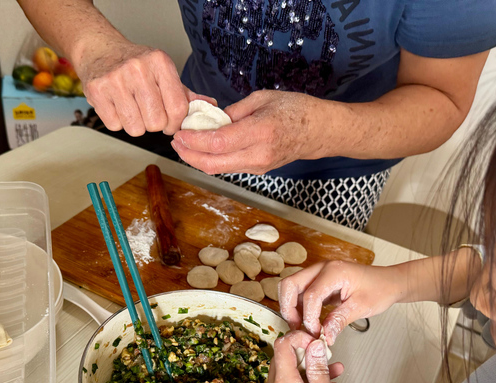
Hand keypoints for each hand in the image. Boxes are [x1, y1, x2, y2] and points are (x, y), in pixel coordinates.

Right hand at [77, 42, 213, 135]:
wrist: (99, 50)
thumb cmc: (135, 64)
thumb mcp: (163, 72)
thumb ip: (185, 93)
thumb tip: (210, 106)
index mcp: (160, 62)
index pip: (178, 108)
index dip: (176, 123)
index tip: (171, 124)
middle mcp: (138, 68)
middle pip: (156, 122)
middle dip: (154, 124)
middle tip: (147, 112)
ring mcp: (115, 79)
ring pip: (136, 128)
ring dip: (135, 125)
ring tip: (131, 108)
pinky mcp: (97, 90)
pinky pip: (115, 126)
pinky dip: (117, 121)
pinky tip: (116, 106)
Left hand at [171, 90, 328, 174]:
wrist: (319, 131)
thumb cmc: (296, 110)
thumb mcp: (263, 98)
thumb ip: (235, 110)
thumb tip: (213, 119)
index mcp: (260, 131)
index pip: (218, 143)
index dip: (193, 141)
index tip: (180, 133)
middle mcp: (258, 154)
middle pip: (213, 163)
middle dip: (189, 155)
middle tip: (176, 142)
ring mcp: (258, 166)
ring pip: (219, 169)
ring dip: (198, 159)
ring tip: (185, 144)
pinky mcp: (258, 170)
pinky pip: (228, 167)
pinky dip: (211, 160)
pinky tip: (203, 149)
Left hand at [263, 331, 348, 382]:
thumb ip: (319, 369)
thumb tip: (314, 346)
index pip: (282, 347)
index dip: (299, 338)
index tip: (316, 339)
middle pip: (283, 360)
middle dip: (305, 353)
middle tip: (326, 353)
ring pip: (288, 375)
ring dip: (308, 369)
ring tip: (334, 371)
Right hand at [279, 261, 402, 341]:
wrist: (389, 282)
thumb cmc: (379, 289)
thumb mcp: (361, 306)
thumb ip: (340, 320)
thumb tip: (325, 336)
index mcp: (333, 271)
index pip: (310, 295)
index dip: (309, 317)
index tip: (315, 333)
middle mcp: (321, 268)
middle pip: (290, 284)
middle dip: (288, 308)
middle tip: (296, 328)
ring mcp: (318, 273)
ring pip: (291, 287)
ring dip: (291, 307)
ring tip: (301, 326)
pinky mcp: (319, 281)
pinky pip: (300, 292)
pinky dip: (299, 307)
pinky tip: (307, 321)